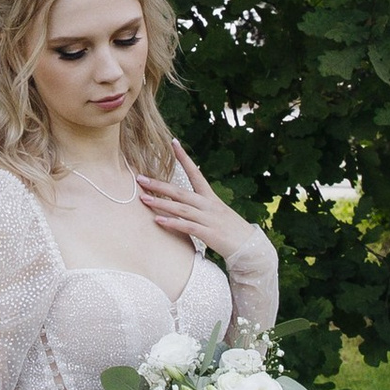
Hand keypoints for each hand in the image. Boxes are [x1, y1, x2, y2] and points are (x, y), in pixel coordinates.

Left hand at [133, 149, 260, 266]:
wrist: (250, 247)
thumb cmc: (231, 231)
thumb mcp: (217, 213)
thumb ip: (201, 207)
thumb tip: (185, 201)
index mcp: (211, 198)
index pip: (196, 173)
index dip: (184, 158)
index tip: (173, 143)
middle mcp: (208, 205)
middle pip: (180, 192)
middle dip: (159, 185)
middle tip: (140, 178)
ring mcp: (208, 219)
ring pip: (181, 208)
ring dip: (160, 203)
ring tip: (143, 198)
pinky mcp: (209, 233)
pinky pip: (187, 226)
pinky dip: (172, 223)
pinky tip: (158, 221)